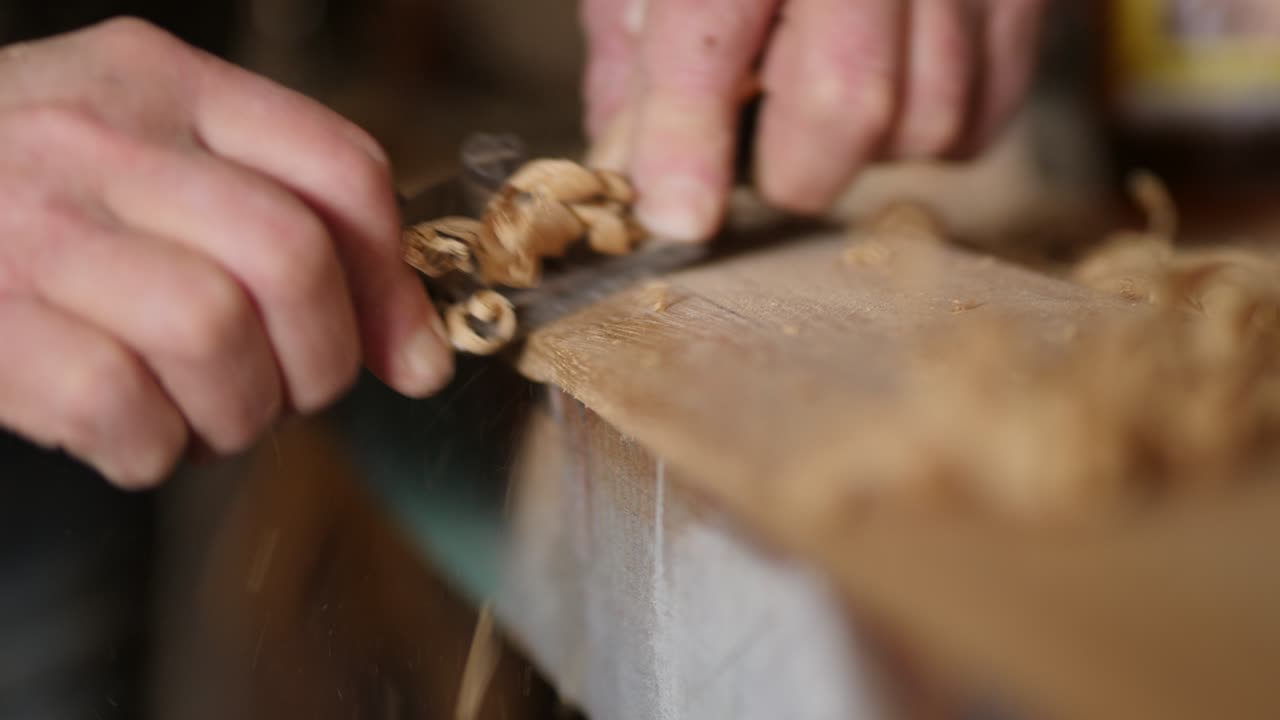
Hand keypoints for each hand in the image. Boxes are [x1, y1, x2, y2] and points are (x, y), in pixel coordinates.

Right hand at [0, 18, 452, 487]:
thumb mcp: (148, 155)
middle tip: (291, 390)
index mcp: (162, 82)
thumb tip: (415, 354)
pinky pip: (119, 405)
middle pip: (290, 257)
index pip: (339, 169)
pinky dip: (153, 449)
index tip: (406, 354)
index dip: (395, 282)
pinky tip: (137, 436)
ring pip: (214, 334)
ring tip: (207, 412)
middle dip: (322, 359)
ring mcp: (31, 226)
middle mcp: (98, 137)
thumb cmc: (30, 193)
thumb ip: (279, 218)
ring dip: (239, 411)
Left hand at [582, 0, 1048, 240]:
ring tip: (831, 98)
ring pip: (929, 119)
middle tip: (764, 160)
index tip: (680, 217)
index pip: (707, 35)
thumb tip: (635, 167)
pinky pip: (985, 112)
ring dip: (867, 149)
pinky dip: (933, 131)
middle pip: (848, 100)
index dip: (688, 139)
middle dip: (795, 170)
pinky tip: (895, 86)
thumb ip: (638, 52)